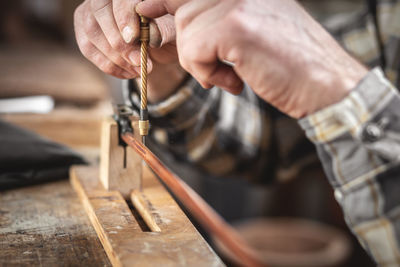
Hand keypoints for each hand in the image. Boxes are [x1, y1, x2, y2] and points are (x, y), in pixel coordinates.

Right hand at [73, 0, 177, 78]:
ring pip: (91, 30)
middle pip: (100, 11)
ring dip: (114, 56)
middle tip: (138, 61)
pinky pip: (87, 47)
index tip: (133, 38)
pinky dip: (107, 64)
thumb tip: (151, 34)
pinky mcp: (84, 29)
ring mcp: (91, 10)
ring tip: (137, 69)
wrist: (156, 47)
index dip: (124, 17)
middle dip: (119, 42)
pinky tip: (127, 72)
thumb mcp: (171, 31)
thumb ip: (163, 30)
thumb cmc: (165, 33)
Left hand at [137, 0, 367, 117]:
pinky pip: (194, 50)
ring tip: (231, 76)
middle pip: (183, 15)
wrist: (324, 83)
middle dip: (190, 50)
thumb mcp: (253, 31)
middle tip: (216, 71)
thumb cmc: (289, 64)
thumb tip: (180, 23)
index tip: (142, 13)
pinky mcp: (235, 26)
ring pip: (186, 34)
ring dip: (200, 64)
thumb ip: (218, 21)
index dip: (160, 2)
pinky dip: (207, 72)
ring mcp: (236, 3)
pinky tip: (233, 81)